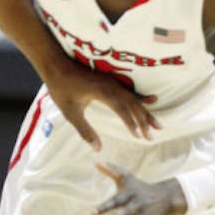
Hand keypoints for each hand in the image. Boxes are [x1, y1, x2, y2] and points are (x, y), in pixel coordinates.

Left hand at [43, 55, 159, 150]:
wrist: (56, 65)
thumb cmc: (61, 88)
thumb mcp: (70, 112)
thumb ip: (85, 130)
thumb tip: (98, 149)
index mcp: (102, 91)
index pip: (121, 108)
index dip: (131, 122)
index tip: (139, 136)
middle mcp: (111, 85)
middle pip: (132, 104)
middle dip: (143, 121)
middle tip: (152, 137)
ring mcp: (112, 82)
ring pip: (133, 98)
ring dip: (146, 112)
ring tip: (158, 125)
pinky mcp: (111, 81)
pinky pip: (130, 90)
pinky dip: (142, 97)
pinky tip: (153, 100)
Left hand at [93, 163, 186, 214]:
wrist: (164, 197)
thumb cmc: (140, 186)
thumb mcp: (127, 177)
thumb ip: (111, 170)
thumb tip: (96, 161)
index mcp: (129, 194)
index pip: (115, 201)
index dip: (104, 207)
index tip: (92, 213)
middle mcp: (135, 206)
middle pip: (124, 212)